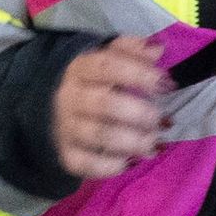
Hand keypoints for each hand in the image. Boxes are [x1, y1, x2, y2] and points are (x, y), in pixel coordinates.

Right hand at [51, 35, 172, 182]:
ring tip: (155, 143)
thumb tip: (158, 49)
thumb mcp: (106, 56)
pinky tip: (133, 161)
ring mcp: (65, 127)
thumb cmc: (91, 80)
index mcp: (81, 69)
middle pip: (105, 104)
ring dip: (134, 142)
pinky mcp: (65, 154)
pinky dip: (113, 166)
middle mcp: (69, 97)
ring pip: (99, 136)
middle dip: (141, 114)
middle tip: (163, 120)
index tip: (168, 85)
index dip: (141, 74)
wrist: (47, 106)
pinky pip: (86, 164)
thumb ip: (131, 49)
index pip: (108, 67)